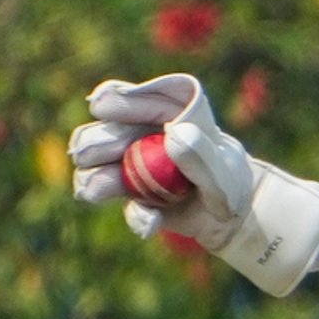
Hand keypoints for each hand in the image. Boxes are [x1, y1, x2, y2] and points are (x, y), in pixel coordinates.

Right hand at [68, 74, 262, 243]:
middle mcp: (144, 132)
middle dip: (96, 142)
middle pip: (108, 131)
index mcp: (170, 111)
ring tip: (95, 191)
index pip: (141, 98)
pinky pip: (127, 207)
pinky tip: (151, 221)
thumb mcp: (224, 169)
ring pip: (99, 167)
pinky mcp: (133, 195)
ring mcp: (133, 164)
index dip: (117, 98)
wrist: (232, 216)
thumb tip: (173, 134)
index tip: (99, 105)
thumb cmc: (231, 180)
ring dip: (96, 179)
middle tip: (86, 155)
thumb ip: (201, 155)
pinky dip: (136, 216)